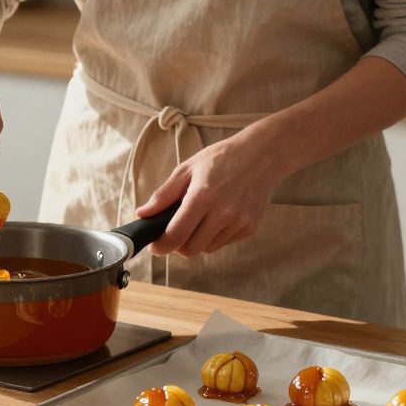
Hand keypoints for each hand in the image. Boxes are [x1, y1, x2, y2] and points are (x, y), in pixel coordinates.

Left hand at [135, 134, 284, 256]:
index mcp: (202, 197)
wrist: (262, 155)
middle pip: (190, 250)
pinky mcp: (250, 228)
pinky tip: (217, 217)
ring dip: (196, 241)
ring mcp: (238, 222)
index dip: (161, 246)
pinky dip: (214, 236)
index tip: (155, 246)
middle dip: (177, 246)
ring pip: (207, 249)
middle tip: (175, 232)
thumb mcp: (187, 168)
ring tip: (198, 220)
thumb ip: (164, 194)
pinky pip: (224, 243)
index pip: (176, 235)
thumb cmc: (222, 158)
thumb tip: (142, 213)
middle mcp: (222, 213)